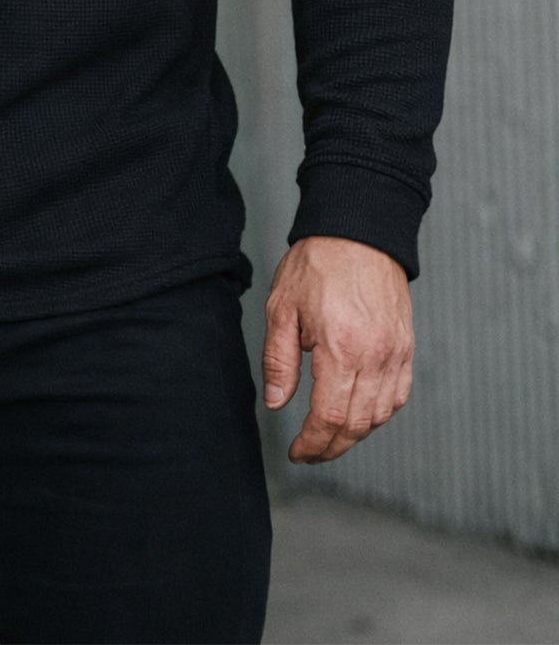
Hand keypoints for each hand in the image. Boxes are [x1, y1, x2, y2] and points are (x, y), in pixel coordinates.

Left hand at [262, 235, 413, 462]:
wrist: (358, 232)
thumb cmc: (318, 263)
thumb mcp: (282, 307)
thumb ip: (279, 360)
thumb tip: (277, 403)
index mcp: (341, 349)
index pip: (329, 418)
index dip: (312, 444)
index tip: (297, 452)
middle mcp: (375, 357)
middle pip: (357, 425)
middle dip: (331, 447)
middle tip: (310, 452)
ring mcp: (396, 353)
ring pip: (380, 415)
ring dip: (355, 434)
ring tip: (330, 435)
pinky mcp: (407, 347)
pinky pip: (398, 395)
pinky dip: (380, 413)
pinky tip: (360, 412)